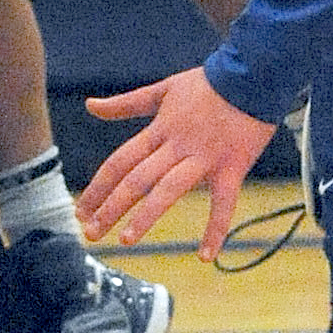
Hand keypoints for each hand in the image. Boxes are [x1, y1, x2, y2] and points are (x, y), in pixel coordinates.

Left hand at [78, 66, 277, 260]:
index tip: (81, 211)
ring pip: (169, 190)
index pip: (120, 162)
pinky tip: (206, 257)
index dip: (98, 187)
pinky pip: (224, 204)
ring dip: (146, 216)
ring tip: (126, 239)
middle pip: (136, 180)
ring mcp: (203, 158)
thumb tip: (90, 106)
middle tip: (90, 233)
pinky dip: (216, 230)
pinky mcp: (232, 168)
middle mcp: (176, 146)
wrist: (252, 75)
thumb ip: (125, 103)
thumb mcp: (162, 89)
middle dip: (110, 207)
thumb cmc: (207, 83)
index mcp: (159, 130)